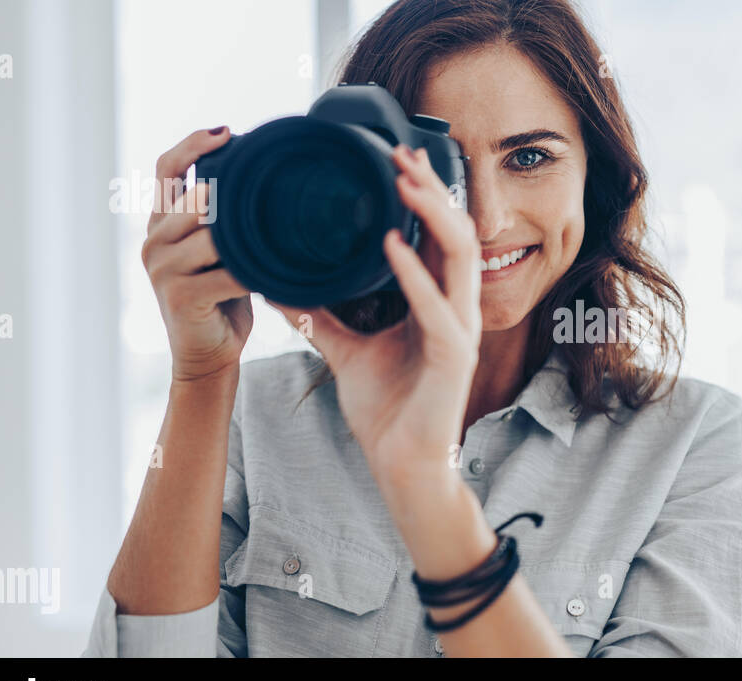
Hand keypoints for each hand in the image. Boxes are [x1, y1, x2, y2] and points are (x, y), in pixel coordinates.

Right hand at [142, 127, 252, 383]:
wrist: (209, 353)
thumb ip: (226, 219)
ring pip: (211, 236)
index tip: (228, 132)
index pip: (167, 167)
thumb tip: (265, 182)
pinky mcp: (179, 296)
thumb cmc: (222, 298)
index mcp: (161, 222)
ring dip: (245, 239)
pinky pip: (225, 274)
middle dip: (231, 199)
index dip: (193, 144)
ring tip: (273, 240)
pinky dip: (252, 274)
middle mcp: (153, 240)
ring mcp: (162, 269)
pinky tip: (270, 274)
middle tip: (269, 196)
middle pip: (194, 199)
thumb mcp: (220, 250)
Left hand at [268, 145, 481, 507]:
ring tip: (404, 180)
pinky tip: (392, 242)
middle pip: (456, 234)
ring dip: (433, 214)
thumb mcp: (346, 352)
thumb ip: (322, 317)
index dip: (424, 196)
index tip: (398, 158)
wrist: (401, 466)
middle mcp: (455, 310)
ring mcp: (460, 331)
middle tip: (404, 152)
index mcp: (437, 305)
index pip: (438, 237)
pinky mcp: (454, 356)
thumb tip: (281, 286)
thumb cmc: (387, 412)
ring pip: (460, 257)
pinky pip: (439, 306)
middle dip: (433, 190)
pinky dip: (415, 272)